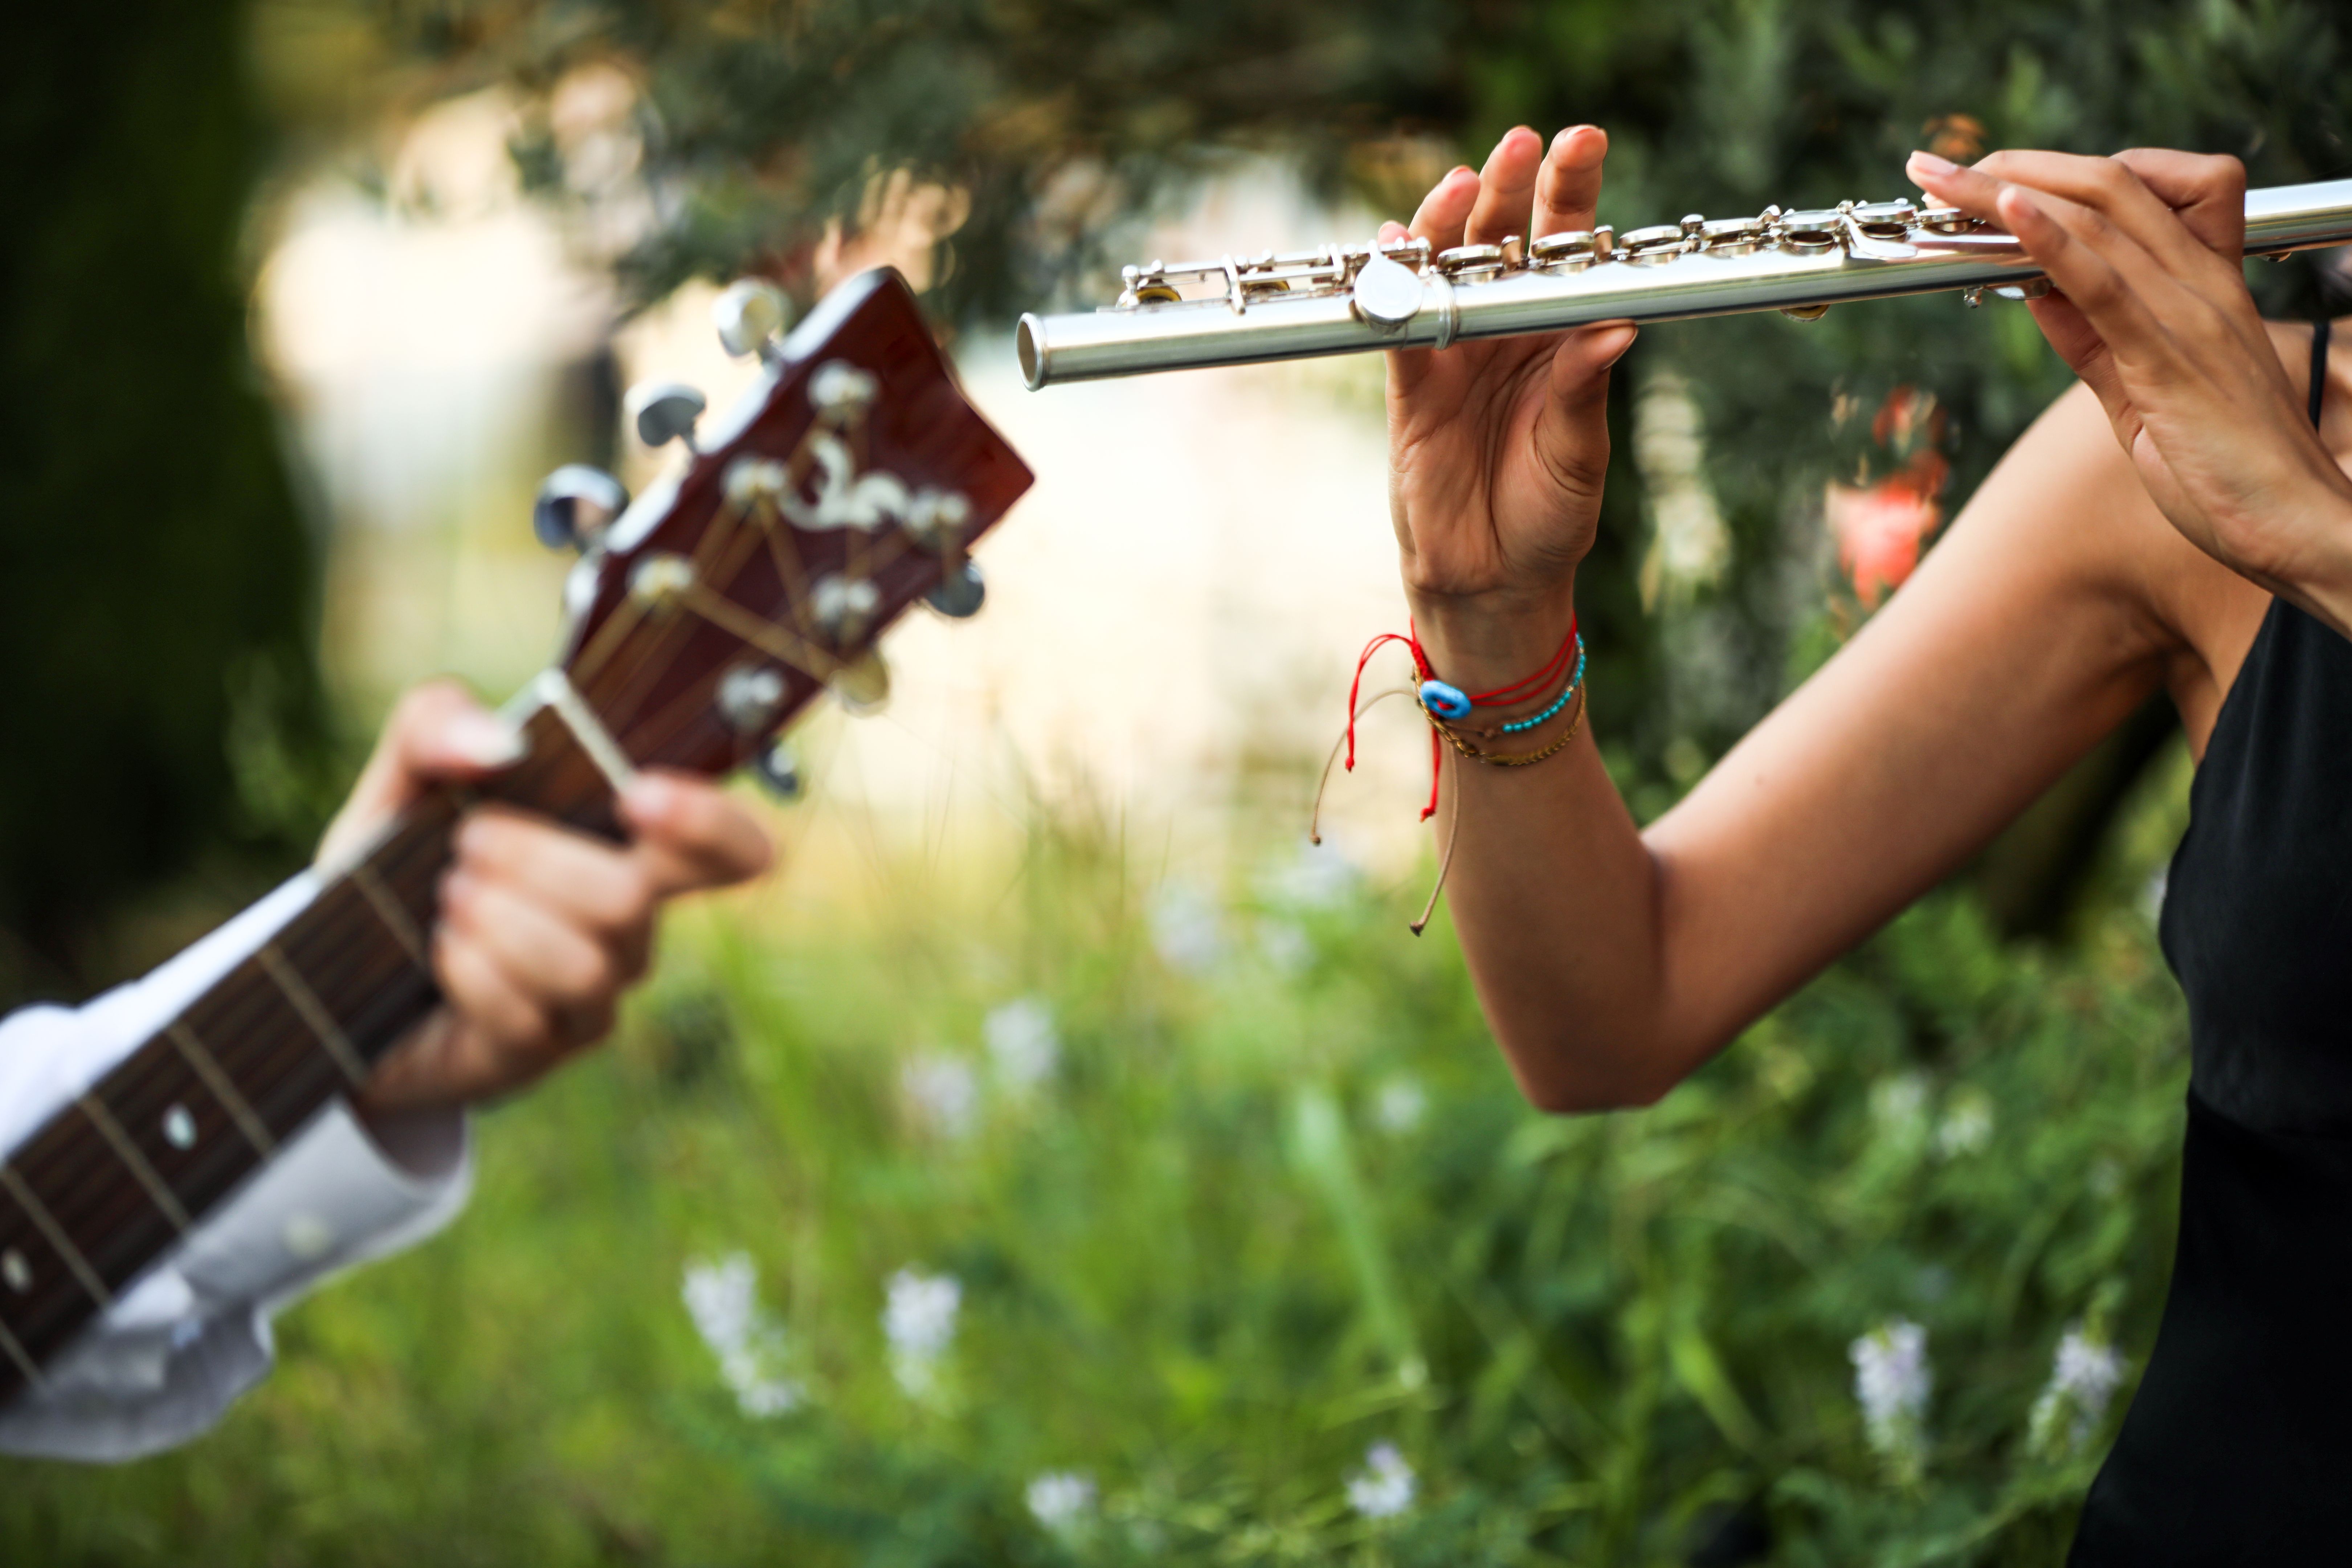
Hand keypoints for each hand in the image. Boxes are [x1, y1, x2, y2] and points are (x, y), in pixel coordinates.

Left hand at [317, 681, 773, 1115]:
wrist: (335, 972)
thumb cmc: (397, 865)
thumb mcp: (403, 778)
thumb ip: (437, 725)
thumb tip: (497, 744)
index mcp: (627, 854)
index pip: (733, 851)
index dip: (710, 825)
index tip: (635, 795)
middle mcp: (629, 931)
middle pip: (633, 901)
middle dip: (535, 861)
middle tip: (466, 843)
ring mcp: (592, 1000)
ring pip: (583, 964)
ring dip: (496, 920)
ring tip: (447, 899)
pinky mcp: (540, 1054)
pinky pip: (525, 1016)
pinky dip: (469, 971)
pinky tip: (439, 952)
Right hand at [1385, 125, 1636, 680]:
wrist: (1491, 580)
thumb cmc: (1547, 516)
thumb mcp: (1578, 453)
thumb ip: (1584, 389)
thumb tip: (1615, 329)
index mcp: (1558, 335)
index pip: (1565, 250)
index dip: (1570, 193)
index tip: (1583, 139)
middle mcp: (1504, 332)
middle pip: (1503, 242)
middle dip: (1509, 188)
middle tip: (1520, 142)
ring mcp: (1453, 355)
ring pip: (1445, 272)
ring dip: (1449, 225)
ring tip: (1462, 184)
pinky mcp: (1410, 390)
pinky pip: (1399, 329)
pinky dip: (1395, 291)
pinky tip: (1398, 249)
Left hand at [1907, 147, 2351, 617]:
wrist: (2291, 524)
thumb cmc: (2223, 468)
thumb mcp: (2139, 392)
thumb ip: (2092, 339)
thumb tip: (2037, 293)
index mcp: (2201, 286)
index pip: (2134, 195)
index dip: (2058, 179)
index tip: (1988, 187)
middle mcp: (2199, 284)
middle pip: (2106, 185)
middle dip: (2015, 167)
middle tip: (1937, 172)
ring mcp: (2189, 314)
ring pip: (2097, 218)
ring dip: (2004, 190)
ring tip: (1937, 176)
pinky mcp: (2170, 358)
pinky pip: (2104, 282)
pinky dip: (2049, 240)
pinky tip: (2005, 208)